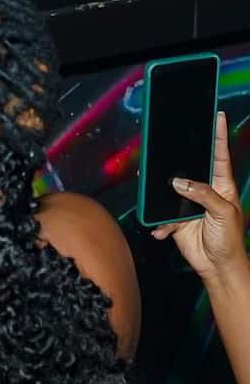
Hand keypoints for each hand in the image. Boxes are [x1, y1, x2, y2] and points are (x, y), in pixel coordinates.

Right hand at [152, 111, 247, 281]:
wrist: (218, 266)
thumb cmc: (230, 239)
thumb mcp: (223, 212)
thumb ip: (203, 195)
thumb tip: (179, 183)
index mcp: (222, 186)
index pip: (219, 156)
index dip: (218, 136)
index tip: (217, 116)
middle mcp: (204, 192)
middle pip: (189, 170)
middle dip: (177, 163)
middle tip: (165, 150)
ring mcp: (188, 205)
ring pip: (169, 192)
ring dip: (160, 197)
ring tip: (152, 193)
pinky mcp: (175, 220)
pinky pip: (160, 216)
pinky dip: (159, 224)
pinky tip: (161, 230)